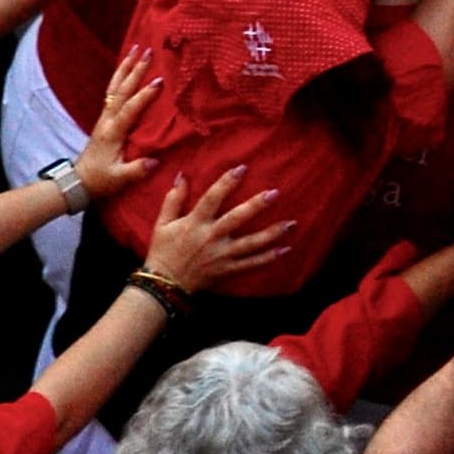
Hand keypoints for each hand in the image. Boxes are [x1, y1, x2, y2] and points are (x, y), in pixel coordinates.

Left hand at [74, 49, 164, 201]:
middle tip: (147, 51)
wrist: (78, 182)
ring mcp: (104, 118)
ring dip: (125, 68)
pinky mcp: (105, 119)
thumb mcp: (119, 179)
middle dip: (134, 70)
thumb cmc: (100, 180)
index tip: (159, 81)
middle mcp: (107, 121)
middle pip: (120, 90)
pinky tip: (127, 69)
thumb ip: (137, 170)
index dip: (144, 95)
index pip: (129, 109)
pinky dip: (120, 77)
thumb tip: (156, 161)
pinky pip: (113, 93)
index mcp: (112, 132)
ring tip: (135, 49)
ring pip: (114, 87)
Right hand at [137, 165, 297, 294]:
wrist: (164, 285)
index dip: (226, 182)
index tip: (242, 168)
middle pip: (237, 219)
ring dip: (272, 234)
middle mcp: (210, 238)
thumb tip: (182, 175)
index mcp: (195, 223)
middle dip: (256, 206)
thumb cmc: (163, 251)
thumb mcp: (163, 223)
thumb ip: (174, 199)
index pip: (212, 198)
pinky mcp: (227, 270)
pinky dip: (268, 258)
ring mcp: (221, 255)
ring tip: (291, 224)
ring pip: (250, 244)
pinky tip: (285, 249)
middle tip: (275, 193)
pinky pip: (251, 264)